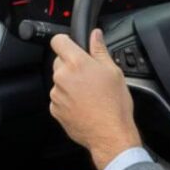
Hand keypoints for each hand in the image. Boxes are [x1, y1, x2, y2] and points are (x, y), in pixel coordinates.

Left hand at [50, 29, 141, 169]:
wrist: (110, 134)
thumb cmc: (114, 104)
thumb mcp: (113, 72)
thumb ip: (100, 50)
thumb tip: (95, 35)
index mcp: (76, 63)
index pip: (58, 41)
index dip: (65, 41)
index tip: (72, 46)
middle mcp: (62, 77)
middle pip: (59, 61)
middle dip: (71, 65)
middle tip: (89, 75)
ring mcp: (56, 94)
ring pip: (59, 81)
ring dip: (69, 83)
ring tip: (88, 93)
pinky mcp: (55, 109)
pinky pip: (58, 98)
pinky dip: (67, 99)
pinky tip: (83, 105)